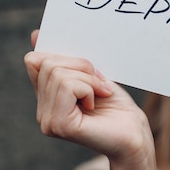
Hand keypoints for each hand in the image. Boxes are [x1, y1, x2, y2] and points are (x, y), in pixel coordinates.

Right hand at [24, 30, 154, 164]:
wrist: (135, 134)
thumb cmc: (117, 106)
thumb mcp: (90, 75)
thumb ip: (66, 61)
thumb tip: (36, 34)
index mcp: (47, 98)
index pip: (34, 61)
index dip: (57, 52)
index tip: (87, 64)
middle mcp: (42, 112)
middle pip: (47, 63)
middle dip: (82, 66)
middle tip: (101, 83)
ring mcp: (47, 121)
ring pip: (58, 73)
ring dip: (88, 78)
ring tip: (101, 93)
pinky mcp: (58, 125)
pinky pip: (68, 86)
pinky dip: (89, 88)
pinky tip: (97, 103)